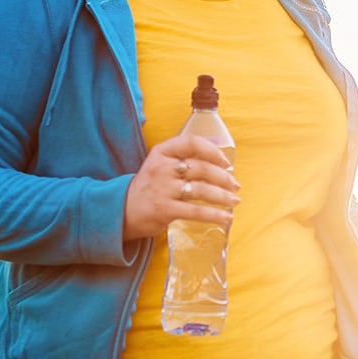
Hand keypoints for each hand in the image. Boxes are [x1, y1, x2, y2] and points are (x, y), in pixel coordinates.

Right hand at [122, 134, 239, 240]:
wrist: (122, 210)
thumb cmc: (150, 185)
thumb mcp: (163, 162)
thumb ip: (188, 152)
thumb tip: (219, 141)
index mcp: (162, 152)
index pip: (191, 142)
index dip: (213, 151)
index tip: (226, 162)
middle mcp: (162, 168)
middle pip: (202, 168)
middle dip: (224, 178)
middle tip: (235, 186)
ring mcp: (162, 189)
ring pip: (202, 189)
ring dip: (223, 196)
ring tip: (234, 201)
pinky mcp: (164, 209)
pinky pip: (196, 211)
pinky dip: (215, 214)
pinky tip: (226, 217)